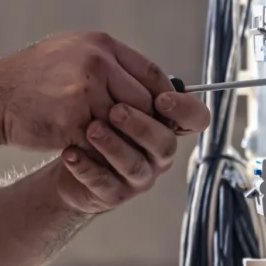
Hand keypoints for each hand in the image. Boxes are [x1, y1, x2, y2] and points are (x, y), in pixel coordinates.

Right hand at [0, 31, 183, 150]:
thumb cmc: (35, 77)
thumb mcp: (75, 53)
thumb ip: (110, 64)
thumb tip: (148, 82)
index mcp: (101, 45)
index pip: (150, 72)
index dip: (163, 95)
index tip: (167, 111)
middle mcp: (96, 63)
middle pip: (143, 101)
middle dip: (144, 121)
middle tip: (142, 135)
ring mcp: (83, 92)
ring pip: (123, 124)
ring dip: (121, 138)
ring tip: (118, 146)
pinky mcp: (70, 120)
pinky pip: (100, 142)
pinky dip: (101, 151)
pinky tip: (96, 153)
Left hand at [56, 93, 208, 212]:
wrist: (69, 154)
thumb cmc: (100, 120)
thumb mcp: (118, 95)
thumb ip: (135, 84)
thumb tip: (143, 71)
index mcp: (166, 126)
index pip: (196, 119)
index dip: (185, 110)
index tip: (162, 99)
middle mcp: (159, 154)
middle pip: (164, 143)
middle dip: (141, 126)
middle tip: (117, 111)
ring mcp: (138, 177)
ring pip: (134, 165)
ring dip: (114, 146)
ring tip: (91, 129)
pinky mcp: (113, 194)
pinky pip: (103, 183)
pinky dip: (87, 167)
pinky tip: (70, 152)